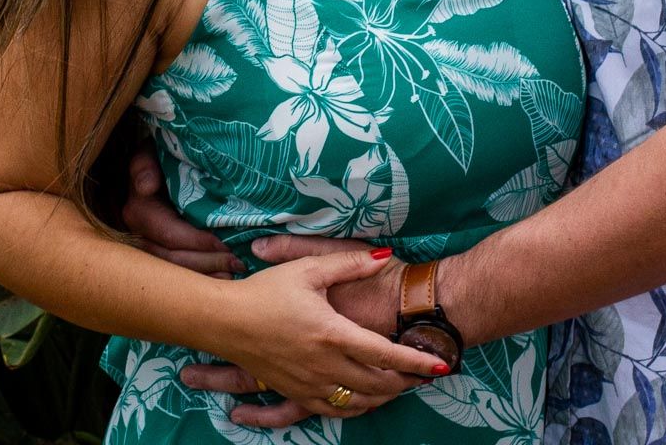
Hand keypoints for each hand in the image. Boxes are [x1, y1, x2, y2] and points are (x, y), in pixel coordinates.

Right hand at [120, 141, 243, 276]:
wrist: (158, 165)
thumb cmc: (159, 156)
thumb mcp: (149, 153)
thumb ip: (144, 164)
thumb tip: (146, 186)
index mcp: (139, 212)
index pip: (171, 236)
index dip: (199, 242)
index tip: (226, 244)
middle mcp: (141, 236)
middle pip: (175, 260)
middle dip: (209, 263)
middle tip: (239, 263)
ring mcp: (151, 249)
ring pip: (178, 272)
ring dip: (208, 275)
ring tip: (236, 273)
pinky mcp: (163, 254)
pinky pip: (182, 274)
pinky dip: (204, 278)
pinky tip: (226, 279)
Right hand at [192, 249, 441, 425]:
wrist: (223, 320)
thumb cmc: (265, 291)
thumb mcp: (307, 270)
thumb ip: (349, 262)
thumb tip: (382, 256)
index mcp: (331, 332)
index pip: (385, 353)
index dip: (417, 360)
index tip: (442, 363)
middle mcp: (324, 363)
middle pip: (378, 383)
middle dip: (406, 381)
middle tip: (424, 374)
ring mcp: (309, 382)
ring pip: (358, 401)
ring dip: (384, 396)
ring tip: (401, 386)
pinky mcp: (294, 391)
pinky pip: (332, 410)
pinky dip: (355, 408)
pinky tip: (364, 400)